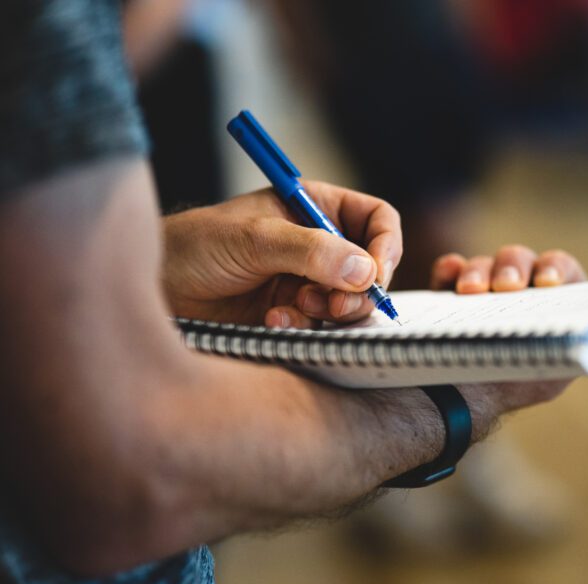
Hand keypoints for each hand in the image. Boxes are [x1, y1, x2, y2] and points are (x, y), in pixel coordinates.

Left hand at [162, 181, 401, 326]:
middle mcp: (319, 245)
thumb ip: (311, 251)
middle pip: (371, 268)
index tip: (376, 273)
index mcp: (317, 209)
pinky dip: (305, 326)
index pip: (376, 221)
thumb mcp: (255, 239)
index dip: (385, 246)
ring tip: (294, 306)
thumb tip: (364, 270)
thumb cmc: (197, 246)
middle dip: (358, 290)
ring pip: (351, 302)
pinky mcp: (295, 314)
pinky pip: (322, 326)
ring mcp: (309, 281)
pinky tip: (273, 320)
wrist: (158, 288)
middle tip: (334, 304)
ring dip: (329, 310)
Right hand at [429, 245, 587, 420]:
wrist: (460, 403)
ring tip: (469, 291)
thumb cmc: (512, 385)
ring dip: (478, 271)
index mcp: (550, 298)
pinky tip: (449, 273)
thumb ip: (568, 352)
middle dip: (512, 267)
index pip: (562, 269)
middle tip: (505, 286)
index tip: (547, 282)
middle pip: (520, 260)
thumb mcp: (548, 374)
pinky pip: (448, 271)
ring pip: (484, 265)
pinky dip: (449, 270)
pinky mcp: (448, 291)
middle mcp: (518, 285)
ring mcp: (482, 286)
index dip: (556, 269)